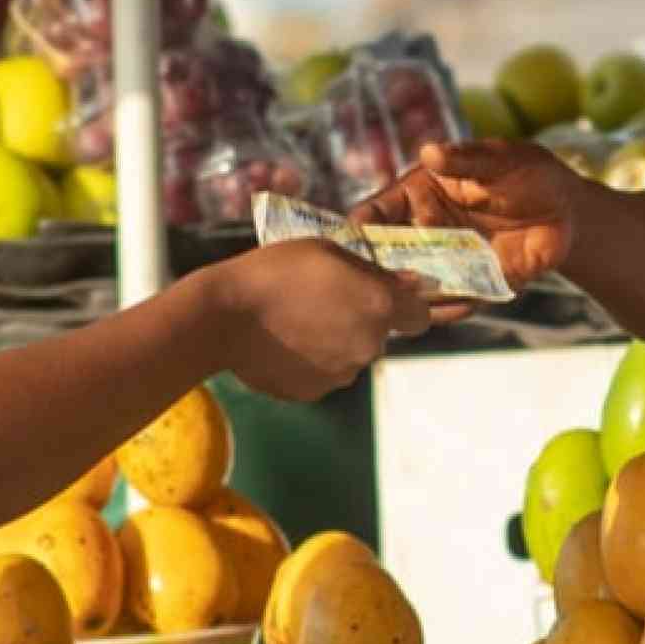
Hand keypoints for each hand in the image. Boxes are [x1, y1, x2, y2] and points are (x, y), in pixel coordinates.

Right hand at [209, 239, 430, 401]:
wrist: (224, 316)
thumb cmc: (276, 271)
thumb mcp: (327, 251)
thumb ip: (372, 271)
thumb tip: (408, 283)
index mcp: (379, 306)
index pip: (420, 317)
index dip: (405, 307)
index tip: (383, 297)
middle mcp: (370, 346)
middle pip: (380, 336)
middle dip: (362, 321)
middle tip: (324, 302)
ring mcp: (342, 374)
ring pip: (351, 356)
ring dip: (336, 341)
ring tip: (297, 321)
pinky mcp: (315, 392)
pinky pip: (324, 374)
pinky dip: (311, 361)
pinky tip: (285, 341)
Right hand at [354, 140, 580, 290]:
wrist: (568, 212)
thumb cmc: (528, 173)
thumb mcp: (499, 159)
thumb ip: (465, 160)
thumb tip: (429, 151)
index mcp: (421, 194)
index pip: (380, 210)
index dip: (363, 224)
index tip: (352, 237)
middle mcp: (425, 231)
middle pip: (389, 255)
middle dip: (380, 269)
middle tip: (380, 278)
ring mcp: (446, 261)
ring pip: (414, 285)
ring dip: (412, 295)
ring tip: (416, 300)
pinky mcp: (472, 285)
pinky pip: (452, 303)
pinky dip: (451, 308)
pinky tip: (463, 305)